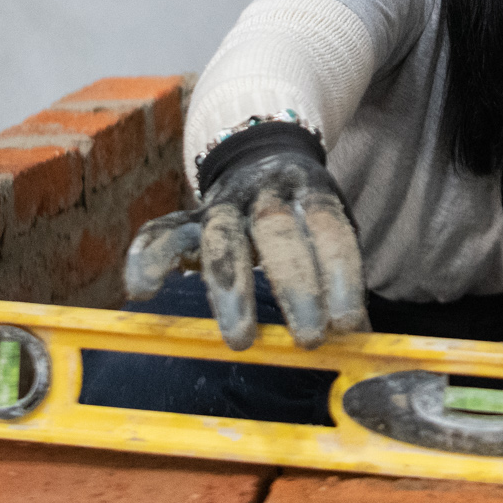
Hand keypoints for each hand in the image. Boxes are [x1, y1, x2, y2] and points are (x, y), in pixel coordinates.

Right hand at [126, 120, 367, 349]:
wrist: (260, 157)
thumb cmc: (302, 218)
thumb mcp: (327, 230)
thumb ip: (335, 277)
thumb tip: (360, 345)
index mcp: (309, 191)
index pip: (329, 228)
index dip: (341, 274)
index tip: (349, 324)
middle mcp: (264, 194)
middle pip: (276, 231)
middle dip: (294, 286)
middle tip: (309, 338)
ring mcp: (222, 204)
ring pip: (221, 238)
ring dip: (231, 290)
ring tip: (239, 340)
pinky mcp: (187, 217)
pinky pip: (162, 232)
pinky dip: (149, 258)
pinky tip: (142, 291)